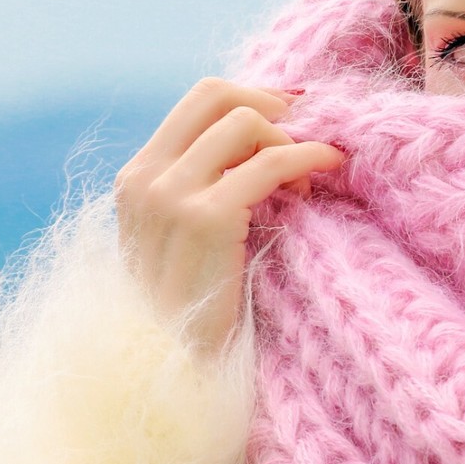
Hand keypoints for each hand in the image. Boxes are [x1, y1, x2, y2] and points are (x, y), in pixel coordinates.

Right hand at [114, 78, 344, 355]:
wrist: (168, 368)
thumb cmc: (190, 309)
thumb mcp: (181, 238)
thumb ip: (203, 188)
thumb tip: (261, 140)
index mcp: (137, 177)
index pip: (197, 100)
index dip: (254, 96)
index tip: (293, 116)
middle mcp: (145, 177)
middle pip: (217, 94)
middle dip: (273, 104)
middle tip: (309, 132)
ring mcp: (171, 195)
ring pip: (246, 122)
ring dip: (290, 141)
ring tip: (309, 181)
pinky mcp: (207, 219)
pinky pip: (269, 163)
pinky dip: (307, 157)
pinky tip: (328, 168)